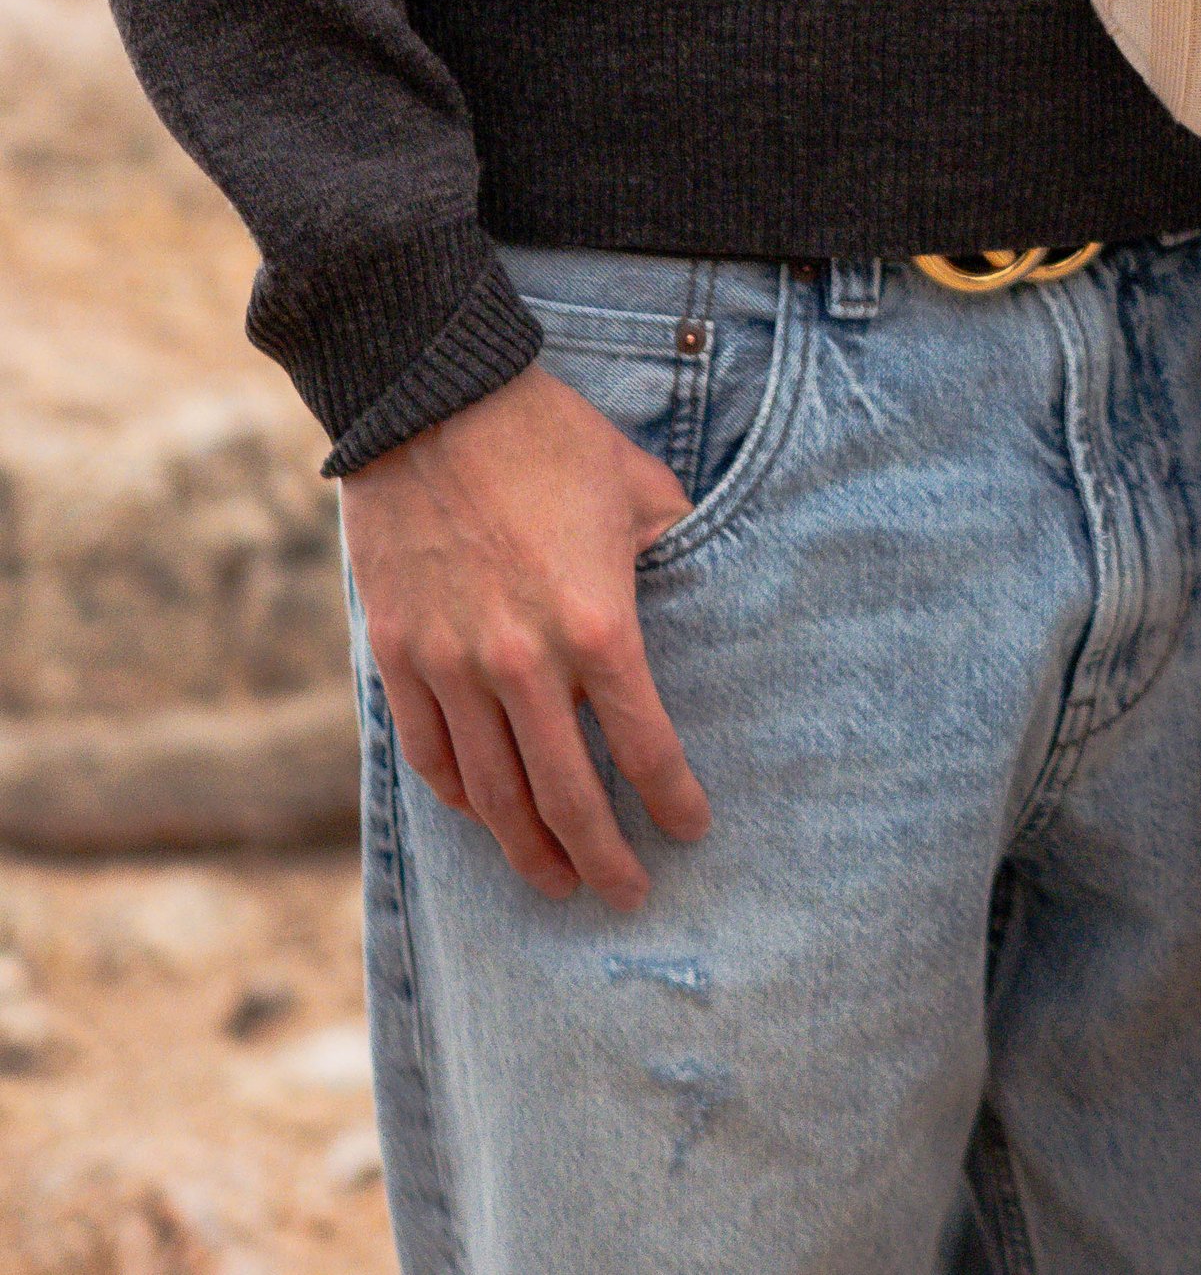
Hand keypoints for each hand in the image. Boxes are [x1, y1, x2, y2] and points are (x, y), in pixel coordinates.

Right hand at [340, 362, 709, 909]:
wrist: (432, 398)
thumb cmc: (549, 437)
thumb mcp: (641, 486)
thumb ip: (676, 548)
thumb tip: (711, 584)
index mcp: (597, 622)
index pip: (644, 744)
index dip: (673, 799)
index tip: (692, 829)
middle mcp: (523, 661)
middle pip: (566, 796)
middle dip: (604, 857)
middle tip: (628, 894)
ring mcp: (452, 664)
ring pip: (492, 795)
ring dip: (528, 850)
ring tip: (558, 882)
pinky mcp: (398, 654)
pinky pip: (430, 753)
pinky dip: (460, 798)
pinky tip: (485, 817)